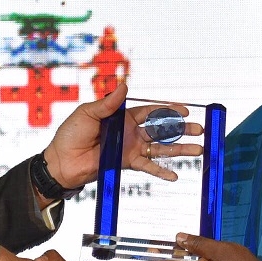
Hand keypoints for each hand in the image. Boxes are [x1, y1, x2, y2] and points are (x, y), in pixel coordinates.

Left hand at [42, 81, 204, 189]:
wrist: (62, 162)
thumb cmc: (70, 134)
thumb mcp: (88, 113)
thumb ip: (108, 104)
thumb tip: (125, 86)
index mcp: (122, 116)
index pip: (151, 111)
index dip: (169, 110)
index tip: (186, 110)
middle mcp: (130, 132)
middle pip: (161, 129)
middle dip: (181, 130)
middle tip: (199, 130)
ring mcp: (130, 148)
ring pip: (160, 148)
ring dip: (179, 149)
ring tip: (198, 150)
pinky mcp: (126, 163)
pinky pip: (148, 166)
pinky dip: (161, 171)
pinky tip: (175, 174)